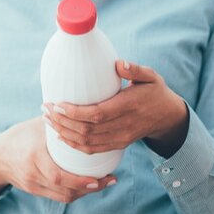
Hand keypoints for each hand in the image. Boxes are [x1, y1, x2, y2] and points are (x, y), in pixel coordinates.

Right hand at [0, 117, 115, 203]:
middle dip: (90, 189)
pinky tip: (88, 186)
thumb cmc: (19, 136)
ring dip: (86, 192)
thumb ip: (58, 121)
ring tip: (102, 183)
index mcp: (34, 157)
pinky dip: (75, 192)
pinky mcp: (35, 192)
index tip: (100, 178)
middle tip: (109, 181)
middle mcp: (33, 174)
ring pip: (64, 196)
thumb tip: (83, 110)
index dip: (81, 181)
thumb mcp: (36, 126)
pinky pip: (59, 196)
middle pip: (66, 191)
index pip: (59, 176)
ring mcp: (34, 186)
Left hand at [43, 60, 188, 158]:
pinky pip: (92, 149)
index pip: (98, 115)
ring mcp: (121, 138)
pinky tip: (60, 134)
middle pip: (87, 130)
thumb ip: (135, 69)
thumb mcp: (151, 76)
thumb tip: (118, 63)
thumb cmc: (155, 92)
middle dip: (62, 121)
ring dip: (64, 132)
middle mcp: (124, 126)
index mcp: (129, 107)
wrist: (167, 117)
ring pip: (87, 142)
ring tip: (48, 119)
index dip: (75, 113)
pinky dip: (74, 144)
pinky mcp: (118, 144)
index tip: (58, 104)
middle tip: (46, 108)